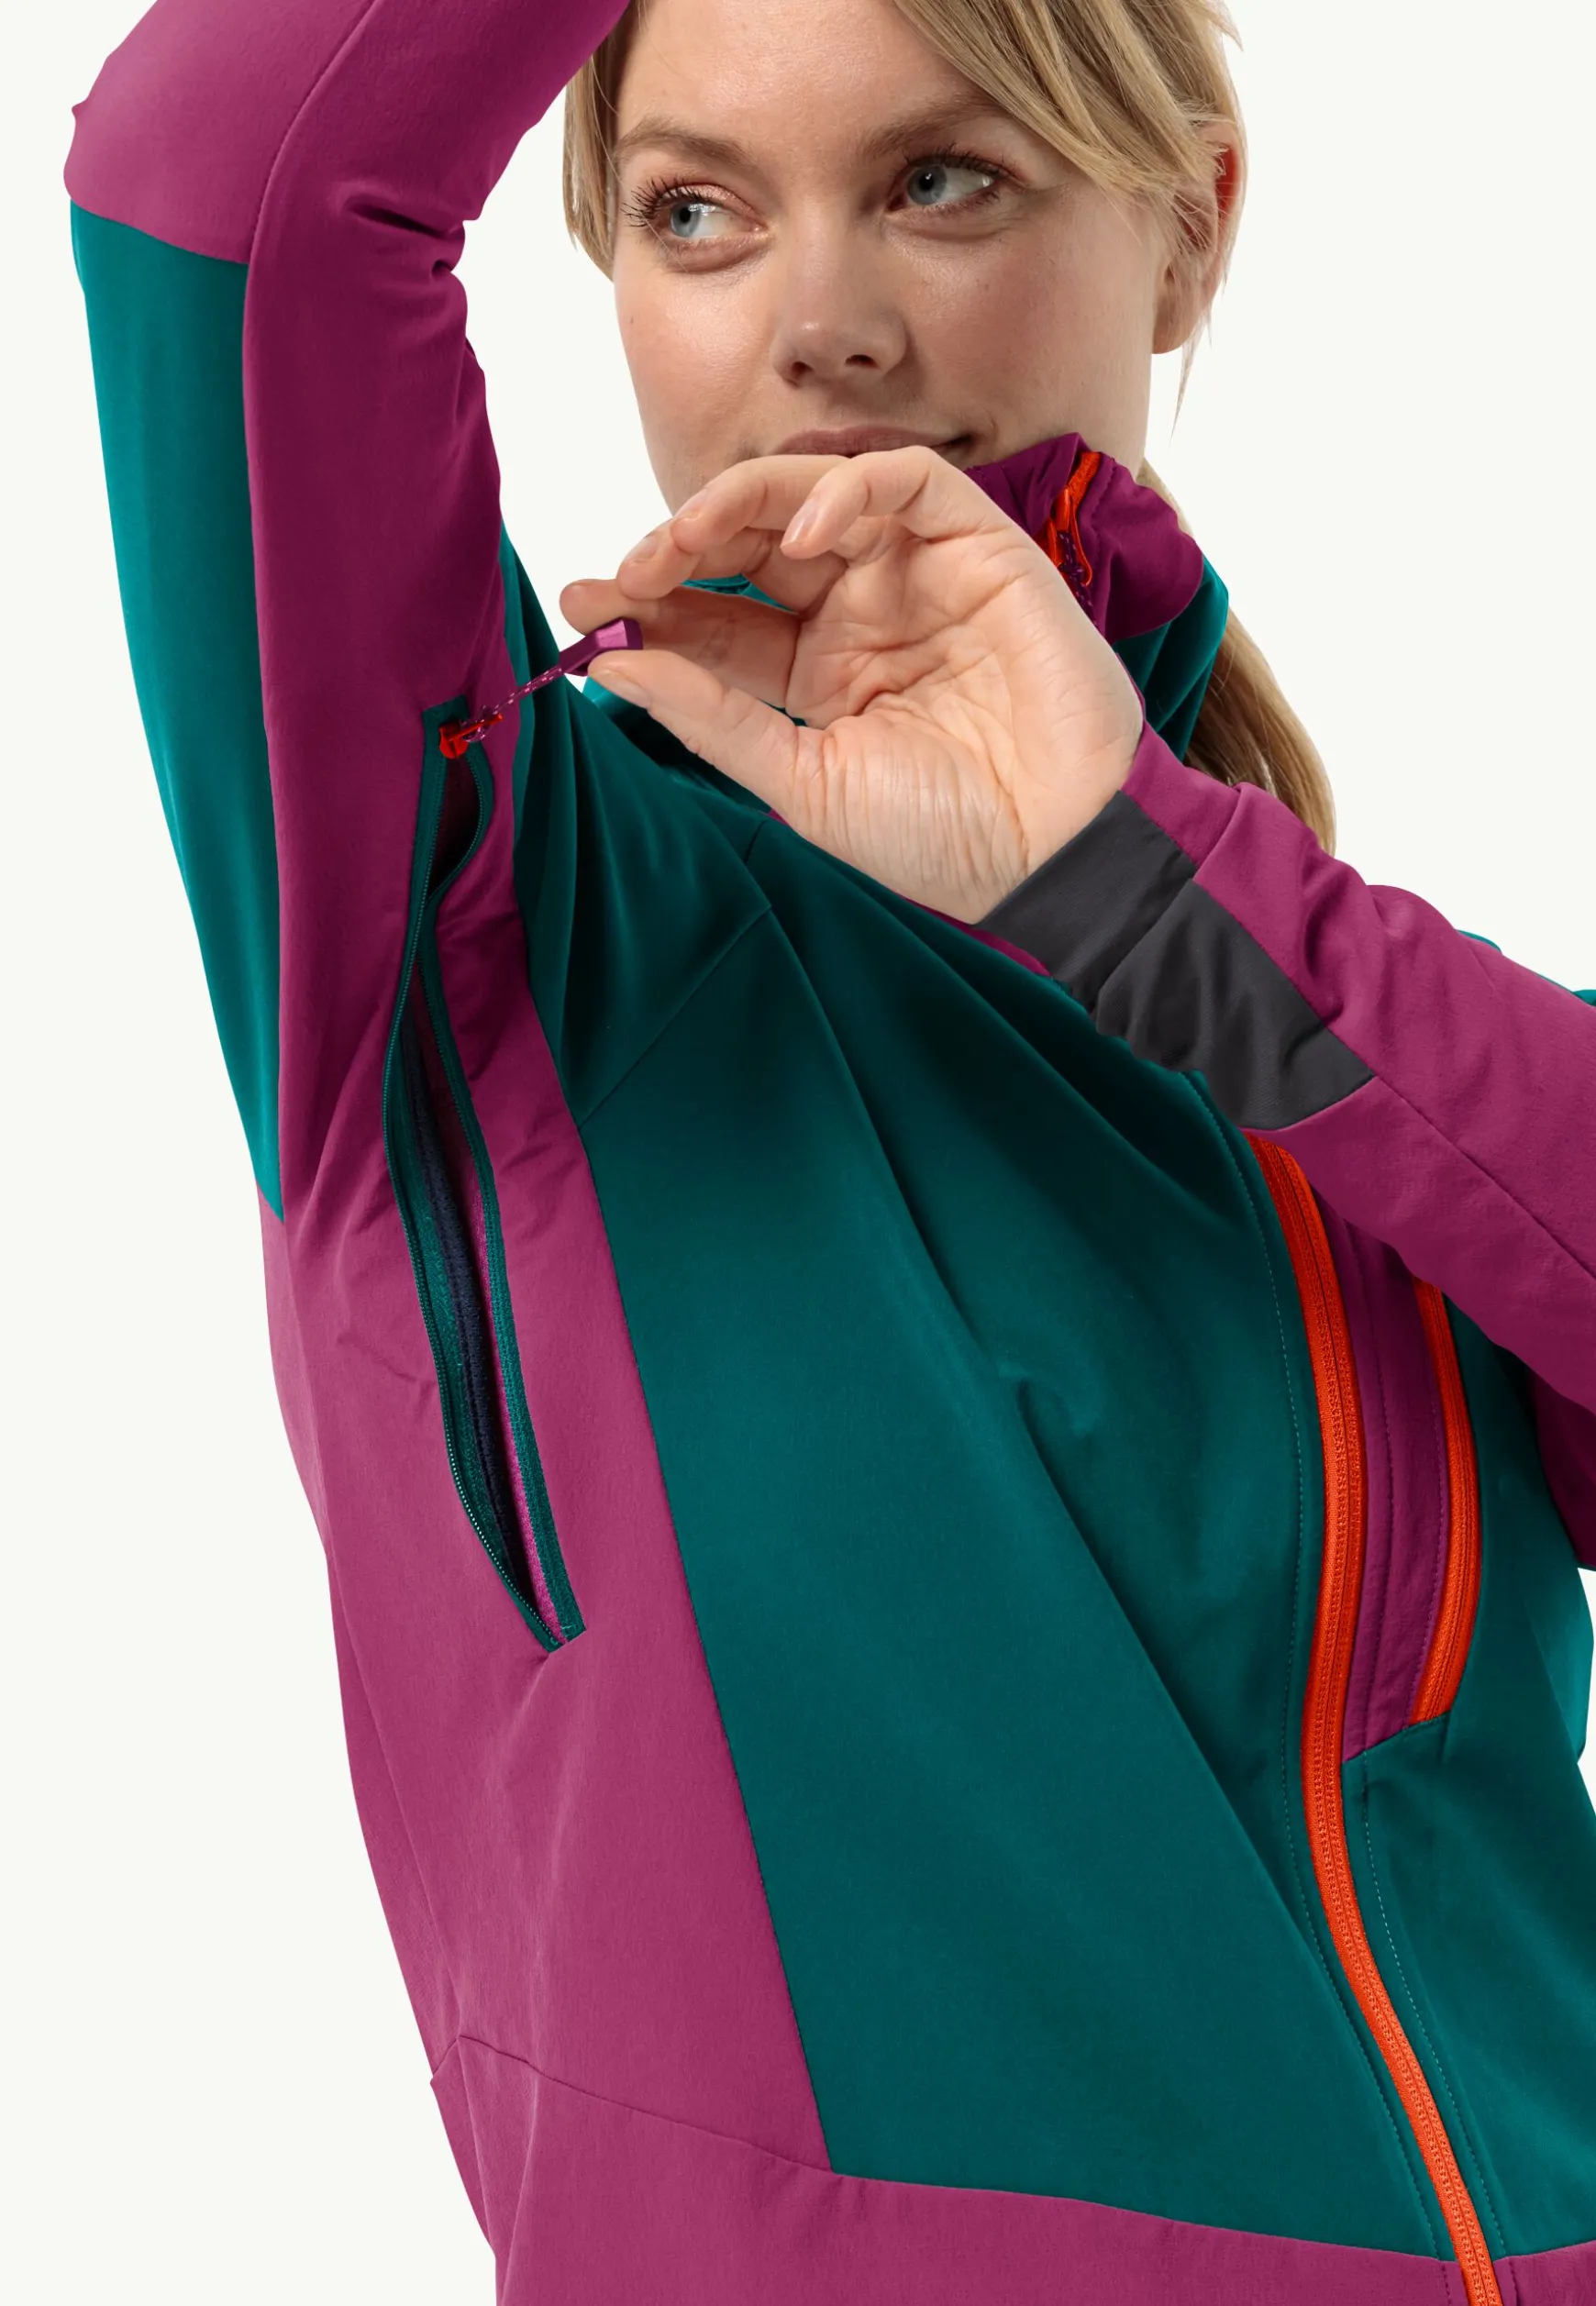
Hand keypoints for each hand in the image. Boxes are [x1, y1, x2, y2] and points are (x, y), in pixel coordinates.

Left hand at [561, 447, 1143, 922]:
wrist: (1056, 851)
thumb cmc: (940, 836)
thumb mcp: (801, 782)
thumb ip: (709, 716)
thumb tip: (607, 662)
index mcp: (813, 673)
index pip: (716, 618)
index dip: (649, 605)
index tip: (582, 607)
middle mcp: (857, 613)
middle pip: (751, 546)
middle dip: (680, 544)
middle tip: (628, 567)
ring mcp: (915, 575)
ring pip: (813, 496)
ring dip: (741, 503)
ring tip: (687, 538)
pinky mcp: (979, 547)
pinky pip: (907, 483)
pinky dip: (848, 489)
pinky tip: (799, 533)